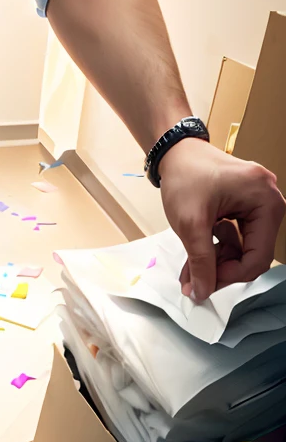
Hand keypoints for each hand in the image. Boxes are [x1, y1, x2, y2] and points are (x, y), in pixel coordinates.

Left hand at [157, 135, 284, 300]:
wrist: (172, 150)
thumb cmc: (184, 173)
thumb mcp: (190, 222)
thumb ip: (199, 261)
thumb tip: (202, 292)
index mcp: (265, 202)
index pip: (259, 257)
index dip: (232, 276)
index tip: (206, 284)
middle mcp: (268, 201)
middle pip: (252, 253)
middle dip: (222, 268)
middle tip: (196, 281)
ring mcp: (257, 203)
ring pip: (242, 248)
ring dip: (216, 260)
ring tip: (190, 269)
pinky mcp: (244, 205)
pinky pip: (237, 236)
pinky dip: (216, 247)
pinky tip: (197, 251)